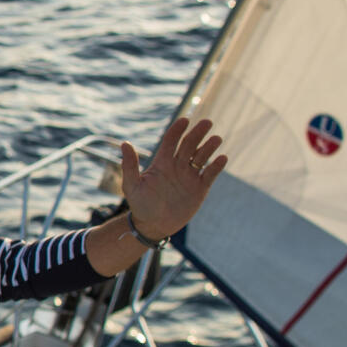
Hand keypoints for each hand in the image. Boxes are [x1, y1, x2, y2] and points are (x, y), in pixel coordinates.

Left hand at [119, 117, 226, 240]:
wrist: (153, 225)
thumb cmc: (140, 205)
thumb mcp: (131, 185)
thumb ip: (129, 165)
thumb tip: (125, 143)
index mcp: (162, 163)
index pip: (171, 141)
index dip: (178, 130)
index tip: (185, 120)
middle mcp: (177, 166)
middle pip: (189, 145)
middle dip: (198, 133)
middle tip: (207, 122)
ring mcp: (190, 176)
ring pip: (202, 157)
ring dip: (209, 147)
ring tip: (216, 139)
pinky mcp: (200, 188)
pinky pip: (210, 174)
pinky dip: (216, 166)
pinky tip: (222, 158)